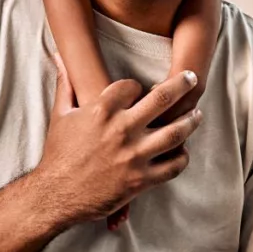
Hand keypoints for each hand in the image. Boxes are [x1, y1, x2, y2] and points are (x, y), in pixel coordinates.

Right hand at [33, 55, 203, 226]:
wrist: (55, 195)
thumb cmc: (57, 154)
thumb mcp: (60, 115)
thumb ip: (66, 84)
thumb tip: (59, 56)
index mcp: (102, 110)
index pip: (132, 85)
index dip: (137, 85)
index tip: (141, 89)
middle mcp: (122, 129)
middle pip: (163, 98)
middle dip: (181, 84)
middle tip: (191, 77)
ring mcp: (134, 155)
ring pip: (175, 132)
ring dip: (191, 121)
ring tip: (197, 114)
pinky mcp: (141, 179)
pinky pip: (172, 166)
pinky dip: (182, 157)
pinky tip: (182, 151)